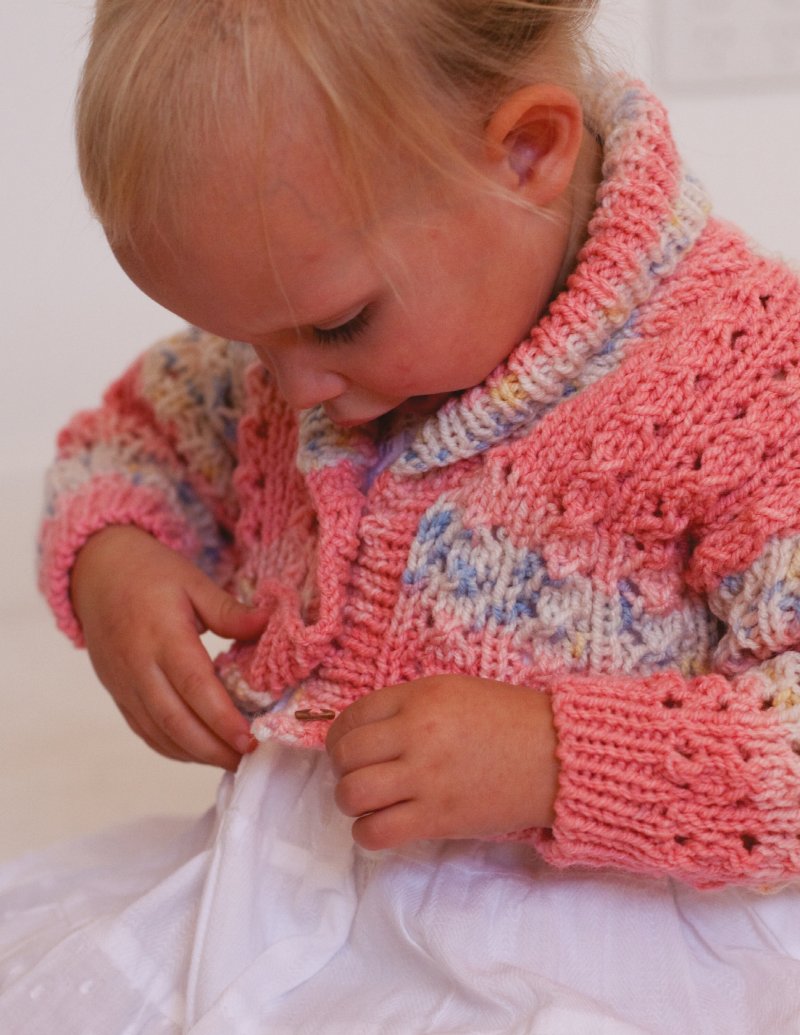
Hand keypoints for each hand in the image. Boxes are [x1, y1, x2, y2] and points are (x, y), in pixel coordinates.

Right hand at [71, 525, 267, 769]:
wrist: (97, 572)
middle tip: (250, 758)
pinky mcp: (117, 693)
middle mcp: (138, 665)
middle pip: (176, 720)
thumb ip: (229, 611)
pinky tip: (199, 752)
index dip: (223, 719)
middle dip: (214, 748)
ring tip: (232, 760)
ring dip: (196, 754)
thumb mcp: (193, 581)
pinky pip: (144, 730)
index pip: (195, 686)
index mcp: (162, 635)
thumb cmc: (151, 572)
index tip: (251, 739)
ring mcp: (123, 683)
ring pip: (158, 733)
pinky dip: (172, 748)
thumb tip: (269, 623)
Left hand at [326, 675, 558, 849]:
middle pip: (345, 756)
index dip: (340, 736)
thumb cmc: (508, 720)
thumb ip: (409, 707)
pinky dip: (367, 832)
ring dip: (351, 801)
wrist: (556, 756)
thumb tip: (366, 733)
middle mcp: (415, 735)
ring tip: (369, 801)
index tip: (348, 748)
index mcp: (419, 698)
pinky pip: (376, 832)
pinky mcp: (437, 818)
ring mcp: (425, 779)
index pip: (351, 717)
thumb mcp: (454, 692)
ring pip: (351, 794)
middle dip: (342, 768)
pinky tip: (382, 824)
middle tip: (358, 774)